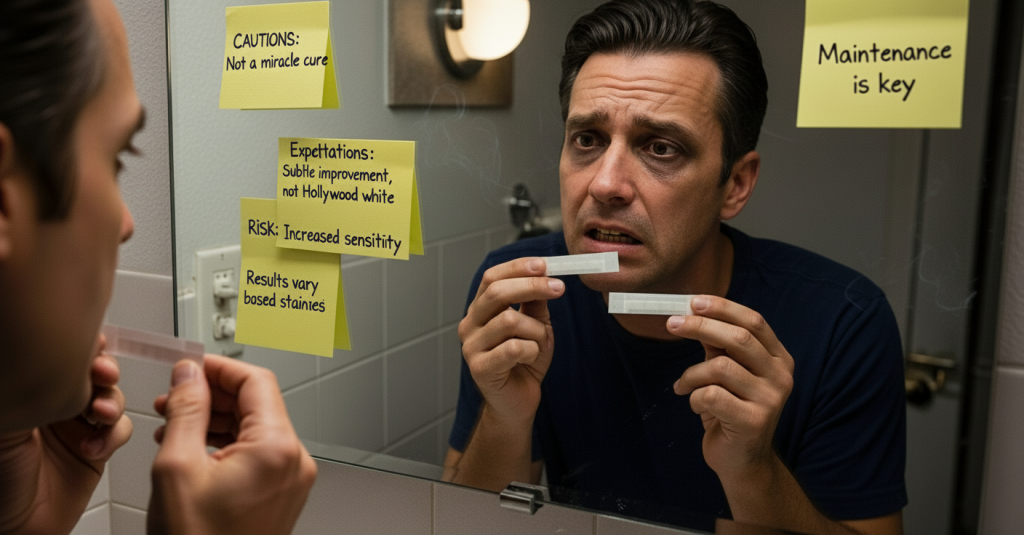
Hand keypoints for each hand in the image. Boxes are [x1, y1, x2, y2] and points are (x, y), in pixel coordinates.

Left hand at [0, 334, 131, 533]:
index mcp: (29, 392)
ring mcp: (77, 427)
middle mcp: (55, 405)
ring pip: (111, 397)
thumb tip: (54, 358)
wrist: (15, 527)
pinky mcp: (97, 449)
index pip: (61, 359)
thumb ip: (29, 388)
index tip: (91, 344)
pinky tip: (94, 446)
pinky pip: (119, 430)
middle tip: (101, 373)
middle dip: (102, 370)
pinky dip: (112, 435)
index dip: (80, 348)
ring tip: (98, 414)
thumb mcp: (6, 423)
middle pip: (92, 373)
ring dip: (111, 402)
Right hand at [148, 355, 316, 534]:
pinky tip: (193, 449)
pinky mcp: (282, 495)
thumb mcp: (178, 467)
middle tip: (174, 397)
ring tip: (174, 424)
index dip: (217, 368)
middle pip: (258, 402)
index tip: (189, 366)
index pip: (256, 380)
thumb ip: (186, 410)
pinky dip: (227, 444)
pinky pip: (258, 453)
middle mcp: (294, 461)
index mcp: (277, 448)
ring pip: (256, 427)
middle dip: (213, 395)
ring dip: (216, 419)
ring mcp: (292, 480)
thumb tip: (189, 374)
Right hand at [458, 257, 563, 423]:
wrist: (517, 402)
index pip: (491, 278)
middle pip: (497, 292)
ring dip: (536, 330)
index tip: (545, 265)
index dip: (518, 268)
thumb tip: (545, 275)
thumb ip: (535, 303)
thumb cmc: (524, 363)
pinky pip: (513, 348)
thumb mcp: (535, 326)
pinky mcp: (479, 368)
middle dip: (532, 286)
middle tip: (559, 288)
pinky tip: (530, 358)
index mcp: (480, 310)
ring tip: (540, 343)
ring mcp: (471, 346)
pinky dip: (532, 350)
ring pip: (509, 320)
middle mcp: (469, 324)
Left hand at [669, 295, 793, 483]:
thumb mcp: (727, 372)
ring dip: (691, 374)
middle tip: (671, 324)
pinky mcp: (754, 421)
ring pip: (720, 367)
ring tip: (683, 385)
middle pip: (738, 339)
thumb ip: (718, 346)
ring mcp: (771, 399)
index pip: (754, 321)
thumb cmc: (731, 410)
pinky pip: (711, 395)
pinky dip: (694, 397)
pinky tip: (696, 406)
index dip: (722, 307)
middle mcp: (781, 376)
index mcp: (778, 358)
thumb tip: (693, 312)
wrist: (742, 461)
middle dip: (700, 326)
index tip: (693, 301)